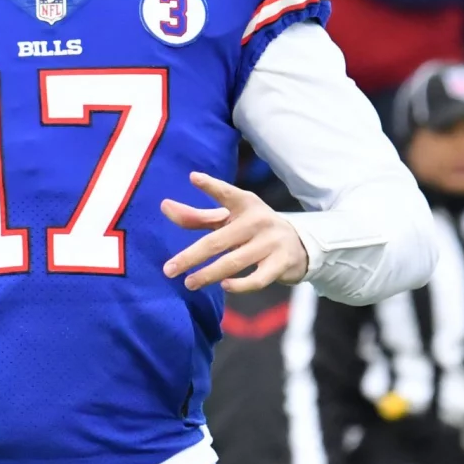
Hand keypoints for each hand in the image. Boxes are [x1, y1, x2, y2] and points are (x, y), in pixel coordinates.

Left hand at [161, 172, 308, 293]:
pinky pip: (258, 279)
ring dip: (208, 274)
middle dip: (191, 256)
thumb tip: (164, 206)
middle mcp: (258, 220)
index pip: (226, 193)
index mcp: (244, 203)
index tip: (193, 178)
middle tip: (169, 270)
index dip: (210, 185)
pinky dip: (240, 285)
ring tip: (189, 283)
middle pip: (218, 240)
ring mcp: (271, 243)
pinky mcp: (281, 264)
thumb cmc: (252, 230)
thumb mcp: (229, 219)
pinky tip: (224, 286)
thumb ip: (197, 216)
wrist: (299, 245)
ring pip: (234, 262)